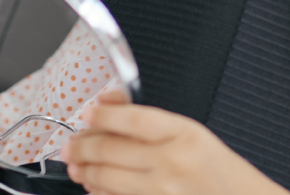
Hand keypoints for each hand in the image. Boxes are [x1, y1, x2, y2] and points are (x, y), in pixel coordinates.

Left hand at [61, 93, 288, 193]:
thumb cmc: (220, 170)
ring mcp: (164, 191)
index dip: (102, 115)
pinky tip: (93, 189)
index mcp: (182, 133)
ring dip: (85, 171)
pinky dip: (101, 194)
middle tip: (68, 145)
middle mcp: (172, 162)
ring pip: (109, 178)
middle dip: (82, 146)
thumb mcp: (192, 131)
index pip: (130, 119)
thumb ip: (149, 118)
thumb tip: (108, 104)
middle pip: (111, 149)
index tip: (87, 114)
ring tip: (74, 166)